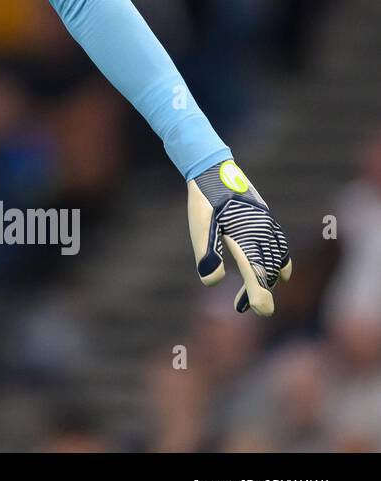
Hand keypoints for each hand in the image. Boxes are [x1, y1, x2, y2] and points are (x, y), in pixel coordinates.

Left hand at [187, 160, 291, 315]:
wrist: (213, 169)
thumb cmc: (204, 200)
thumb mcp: (201, 227)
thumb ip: (208, 254)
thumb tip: (212, 281)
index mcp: (246, 236)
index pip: (257, 271)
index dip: (260, 293)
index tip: (262, 311)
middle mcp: (262, 232)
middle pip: (268, 269)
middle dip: (261, 291)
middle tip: (245, 308)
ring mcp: (267, 225)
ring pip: (276, 258)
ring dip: (267, 278)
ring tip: (253, 295)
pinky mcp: (266, 220)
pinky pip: (279, 246)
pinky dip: (277, 262)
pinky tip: (273, 270)